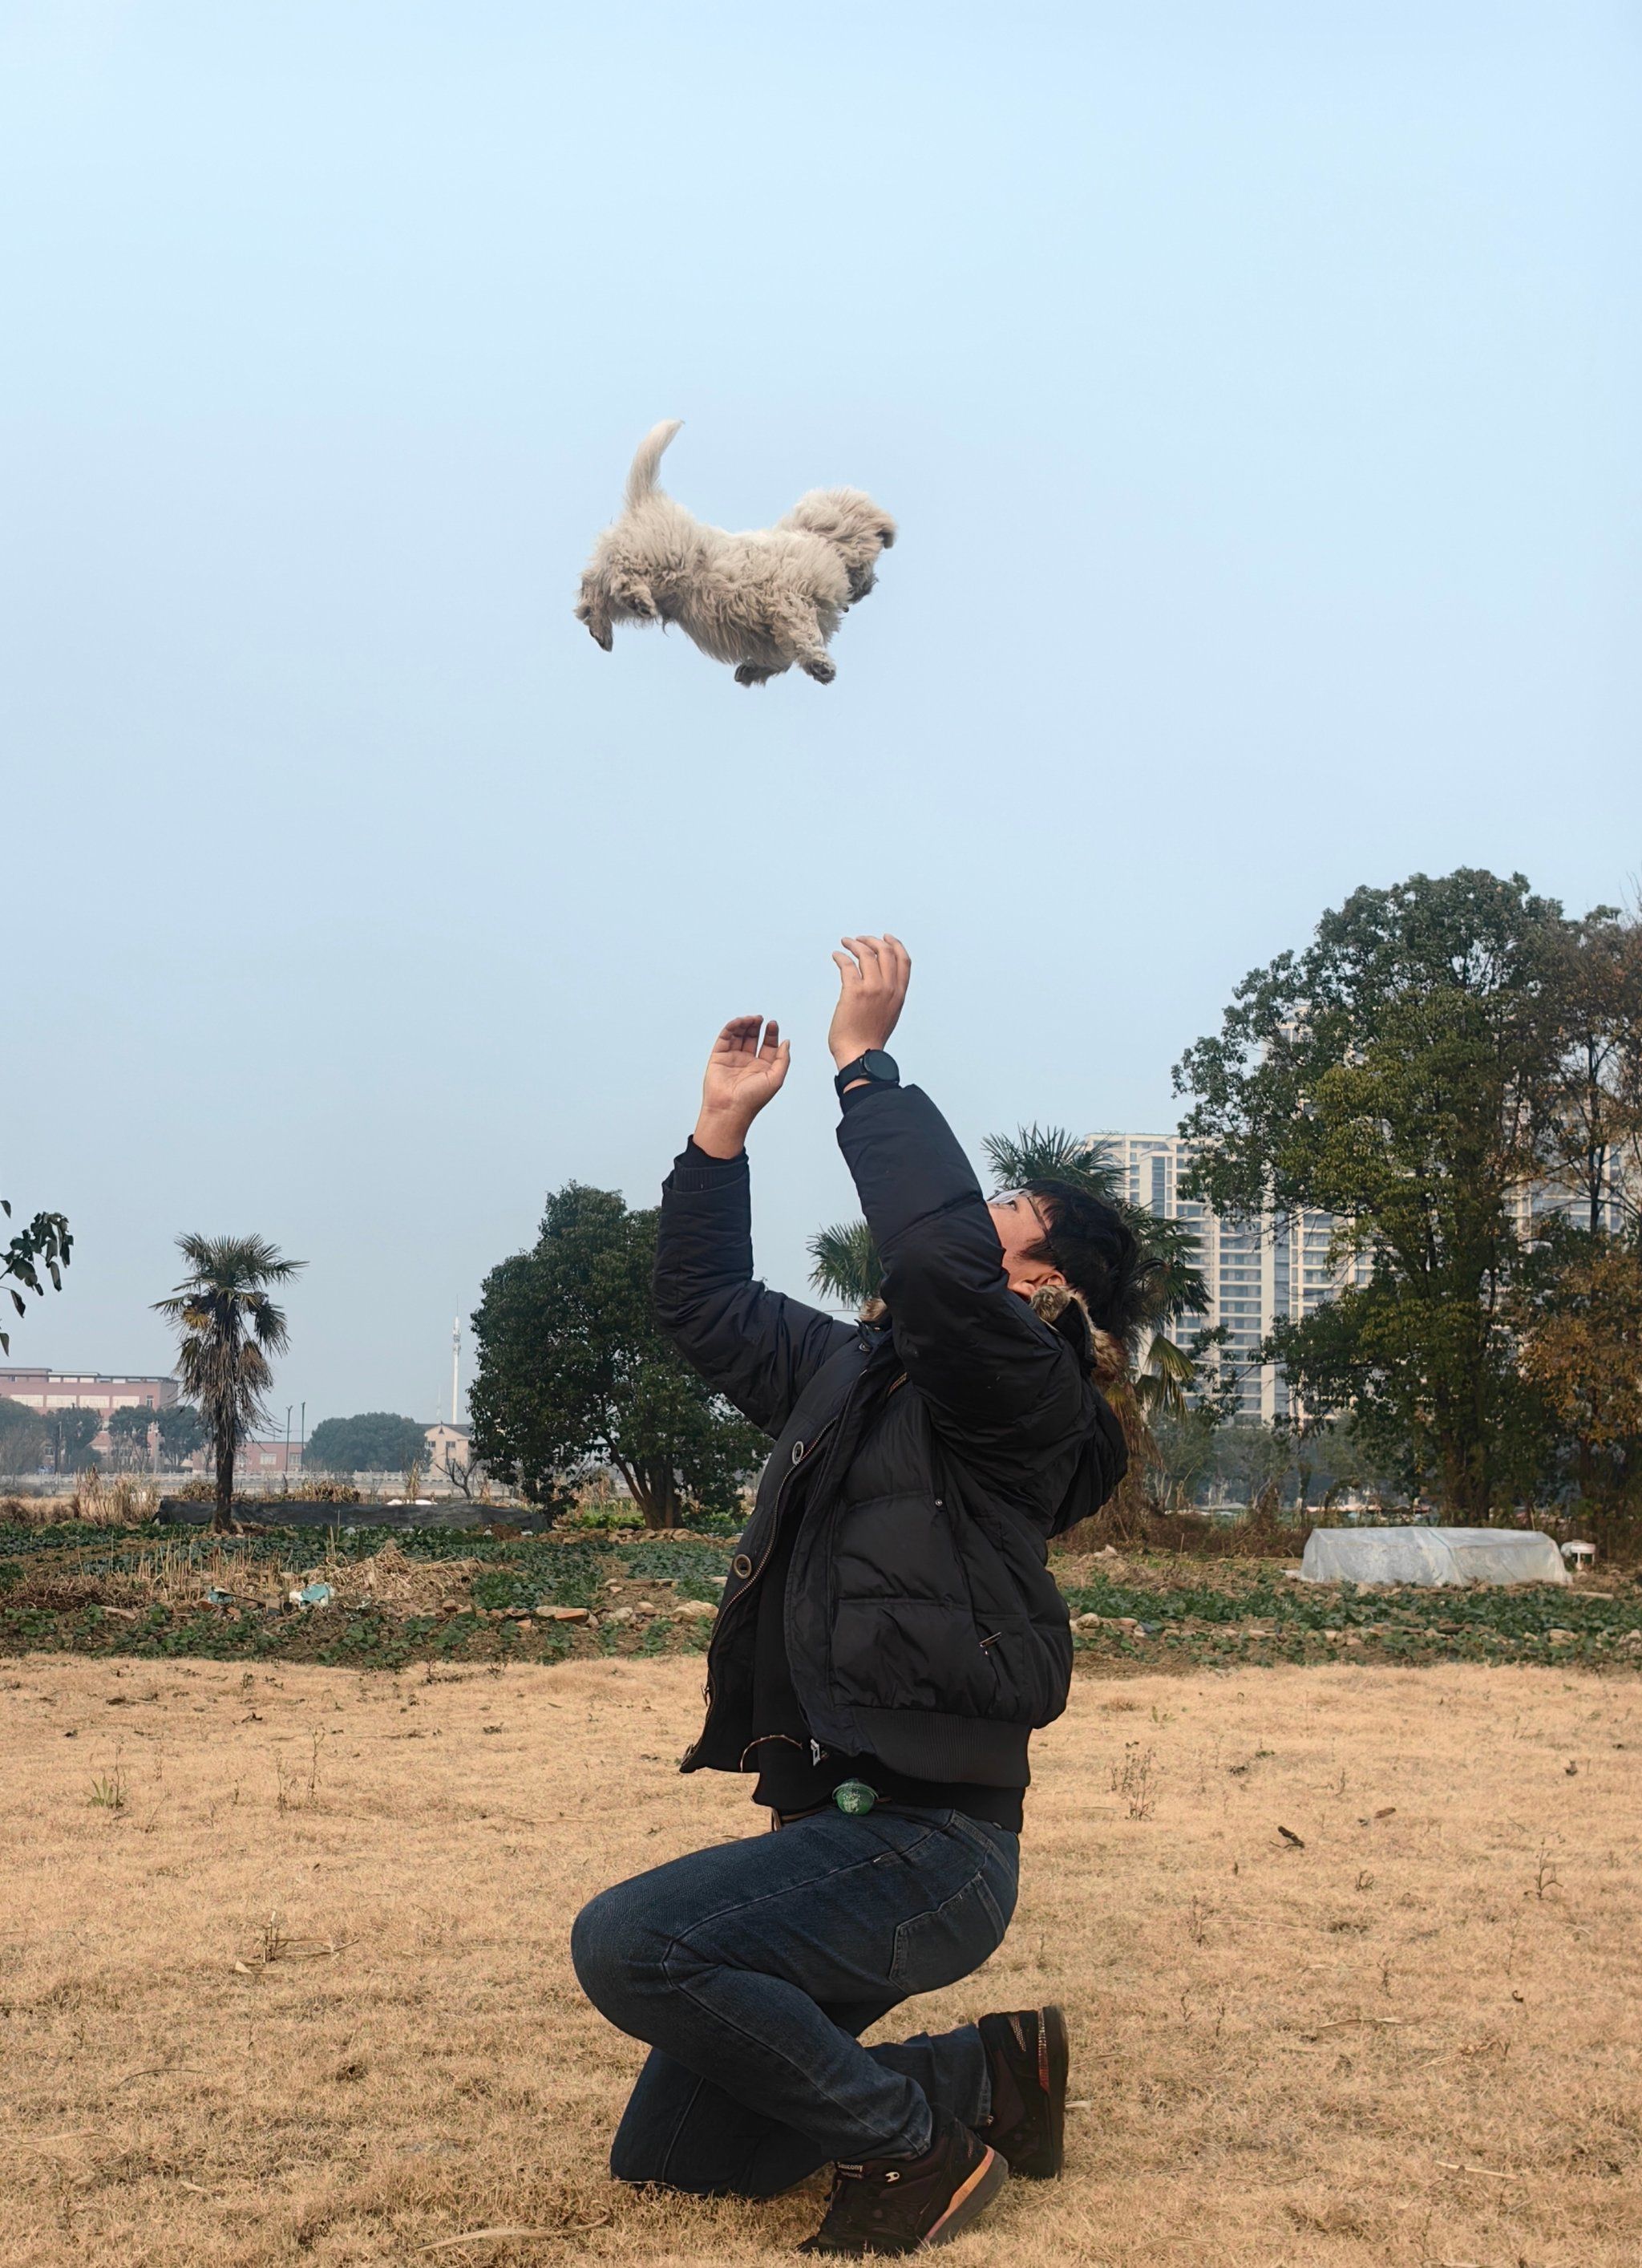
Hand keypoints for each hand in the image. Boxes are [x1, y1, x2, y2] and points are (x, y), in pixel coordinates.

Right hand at [692, 1017, 790, 1157]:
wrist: (730, 1109)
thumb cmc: (753, 1099)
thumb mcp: (776, 1078)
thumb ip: (783, 1059)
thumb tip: (786, 1042)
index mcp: (762, 1068)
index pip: (768, 1045)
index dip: (771, 1034)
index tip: (772, 1024)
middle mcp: (747, 1062)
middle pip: (752, 1037)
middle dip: (756, 1026)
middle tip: (760, 1019)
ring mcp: (732, 1059)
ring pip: (739, 1035)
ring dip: (744, 1024)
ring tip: (750, 1019)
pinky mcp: (719, 1057)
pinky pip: (725, 1038)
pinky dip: (731, 1028)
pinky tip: (738, 1022)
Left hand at [828, 934, 910, 1069]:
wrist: (860, 1054)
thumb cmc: (870, 1039)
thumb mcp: (889, 1014)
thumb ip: (889, 996)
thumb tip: (881, 983)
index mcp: (899, 994)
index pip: (904, 960)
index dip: (895, 944)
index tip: (885, 937)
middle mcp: (889, 988)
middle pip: (885, 952)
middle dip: (872, 941)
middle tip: (860, 939)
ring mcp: (872, 989)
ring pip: (866, 954)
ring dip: (855, 944)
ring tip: (846, 943)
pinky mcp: (854, 991)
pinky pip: (848, 964)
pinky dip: (841, 956)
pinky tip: (836, 956)